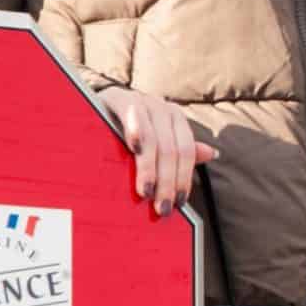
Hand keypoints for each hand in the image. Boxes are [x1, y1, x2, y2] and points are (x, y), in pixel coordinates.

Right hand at [95, 86, 217, 215]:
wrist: (92, 105)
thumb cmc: (122, 129)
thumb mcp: (153, 142)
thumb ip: (180, 150)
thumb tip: (213, 154)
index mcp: (175, 119)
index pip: (186, 152)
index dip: (184, 178)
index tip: (179, 203)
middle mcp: (163, 108)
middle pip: (172, 150)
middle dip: (167, 182)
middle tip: (162, 208)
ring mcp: (143, 101)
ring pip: (153, 141)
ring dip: (150, 169)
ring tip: (146, 192)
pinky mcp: (121, 97)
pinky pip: (132, 116)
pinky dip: (136, 132)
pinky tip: (134, 148)